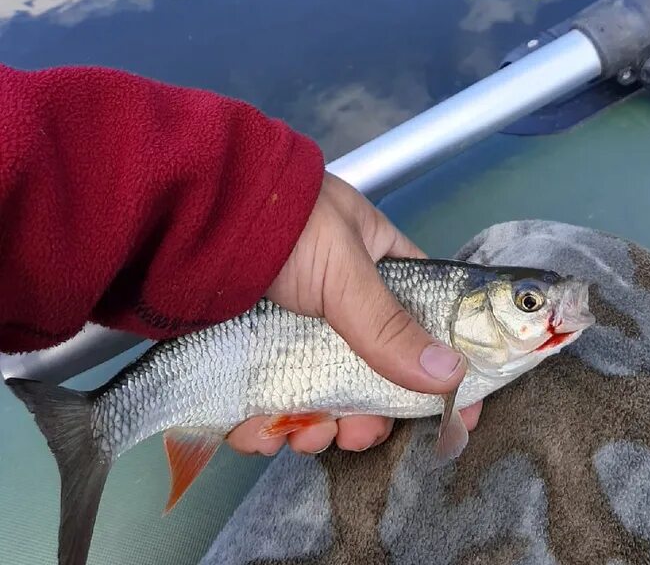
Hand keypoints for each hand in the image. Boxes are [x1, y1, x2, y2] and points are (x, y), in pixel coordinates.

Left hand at [226, 172, 481, 455]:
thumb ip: (389, 325)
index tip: (457, 414)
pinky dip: (265, 429)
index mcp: (378, 265)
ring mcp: (291, 332)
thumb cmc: (281, 224)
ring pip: (319, 398)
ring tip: (303, 435)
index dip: (442, 365)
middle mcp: (340, 303)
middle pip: (370, 375)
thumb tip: (452, 376)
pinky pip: (267, 406)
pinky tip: (257, 432)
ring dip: (316, 428)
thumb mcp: (344, 269)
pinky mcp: (248, 356)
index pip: (424, 319)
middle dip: (366, 414)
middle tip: (358, 434)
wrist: (188, 220)